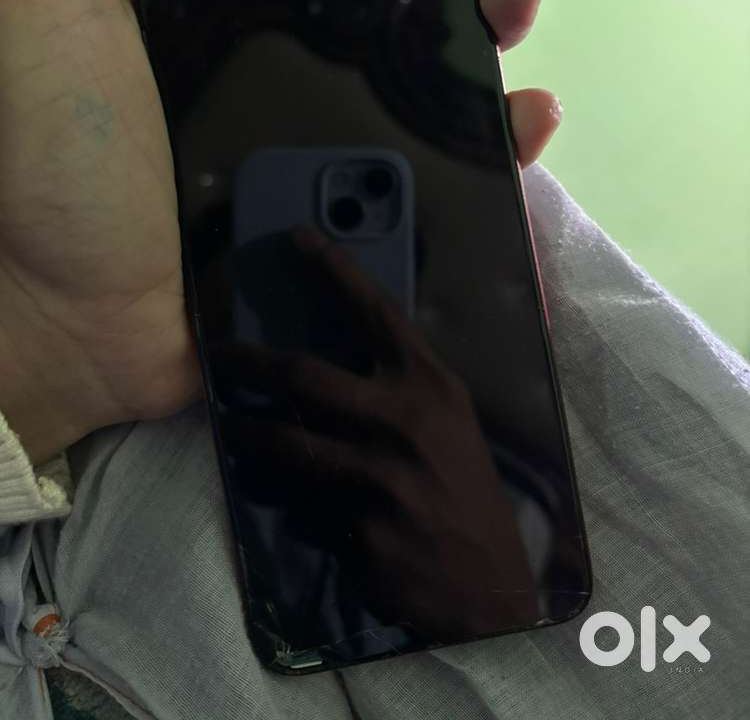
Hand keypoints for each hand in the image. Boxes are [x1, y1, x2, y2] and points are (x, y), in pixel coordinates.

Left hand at [0, 0, 553, 462]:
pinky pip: (434, 176)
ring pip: (423, 78)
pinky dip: (490, 145)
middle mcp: (274, 72)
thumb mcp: (32, 0)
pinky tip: (530, 115)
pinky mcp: (345, 225)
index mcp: (216, 12)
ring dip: (485, 30)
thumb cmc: (41, 161)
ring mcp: (316, 152)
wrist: (63, 328)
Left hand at [219, 228, 537, 639]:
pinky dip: (291, 503)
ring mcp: (380, 476)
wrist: (488, 583)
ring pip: (286, 442)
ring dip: (247, 434)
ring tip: (229, 427)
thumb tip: (329, 368)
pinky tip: (296, 509)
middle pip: (304, 376)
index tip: (299, 237)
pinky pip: (301, 504)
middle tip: (217, 354)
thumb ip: (398, 392)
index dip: (337, 271)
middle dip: (249, 362)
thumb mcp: (447, 426)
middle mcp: (404, 421)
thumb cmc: (465, 492)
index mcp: (432, 387)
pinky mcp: (358, 527)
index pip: (377, 314)